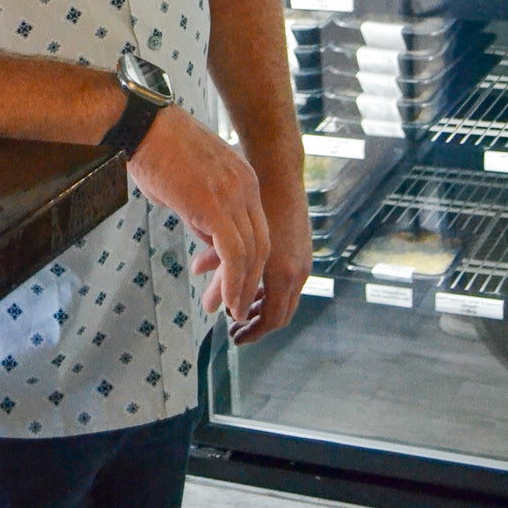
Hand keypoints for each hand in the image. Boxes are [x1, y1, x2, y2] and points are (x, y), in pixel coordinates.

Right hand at [126, 104, 269, 322]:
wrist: (142, 126)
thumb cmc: (155, 149)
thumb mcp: (189, 185)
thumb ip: (204, 211)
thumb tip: (208, 239)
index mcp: (243, 177)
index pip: (257, 228)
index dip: (249, 260)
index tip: (236, 283)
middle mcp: (246, 186)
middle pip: (261, 244)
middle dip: (249, 281)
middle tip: (235, 306)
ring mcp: (233, 196)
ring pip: (251, 255)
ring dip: (241, 288)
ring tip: (230, 311)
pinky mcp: (215, 207)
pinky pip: (234, 255)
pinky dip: (233, 283)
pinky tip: (225, 301)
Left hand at [226, 169, 311, 345]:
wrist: (277, 171)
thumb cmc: (250, 200)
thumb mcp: (230, 236)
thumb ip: (219, 267)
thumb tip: (204, 296)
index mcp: (281, 272)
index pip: (272, 320)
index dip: (252, 332)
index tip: (233, 335)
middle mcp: (297, 270)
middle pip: (280, 314)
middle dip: (256, 323)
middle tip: (234, 327)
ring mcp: (303, 260)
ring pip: (284, 298)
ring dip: (262, 305)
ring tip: (238, 305)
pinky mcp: (301, 248)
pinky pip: (288, 281)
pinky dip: (270, 288)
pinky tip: (250, 281)